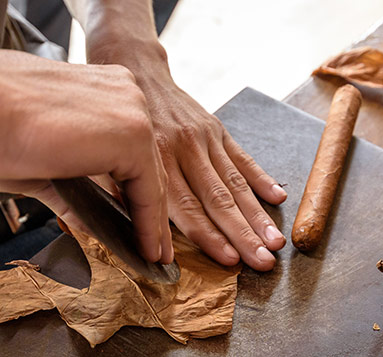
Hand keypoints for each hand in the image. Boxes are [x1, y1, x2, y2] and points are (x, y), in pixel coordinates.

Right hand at [0, 48, 172, 262]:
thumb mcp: (38, 162)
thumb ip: (69, 187)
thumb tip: (82, 218)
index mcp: (101, 89)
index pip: (130, 151)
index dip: (136, 193)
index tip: (139, 226)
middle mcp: (123, 93)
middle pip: (145, 164)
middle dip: (148, 211)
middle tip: (154, 247)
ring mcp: (130, 109)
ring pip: (151, 177)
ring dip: (152, 223)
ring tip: (152, 256)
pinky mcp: (131, 133)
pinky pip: (149, 189)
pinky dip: (148, 223)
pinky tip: (145, 248)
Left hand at [87, 43, 287, 270]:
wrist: (133, 68)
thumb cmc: (115, 125)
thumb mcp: (105, 156)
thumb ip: (121, 194)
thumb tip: (136, 238)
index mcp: (152, 160)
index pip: (184, 208)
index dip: (208, 237)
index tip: (229, 260)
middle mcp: (181, 150)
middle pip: (217, 200)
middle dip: (242, 235)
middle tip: (263, 262)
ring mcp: (202, 138)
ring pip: (233, 183)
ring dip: (256, 216)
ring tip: (275, 243)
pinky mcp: (215, 128)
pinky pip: (241, 156)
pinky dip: (260, 178)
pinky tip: (277, 198)